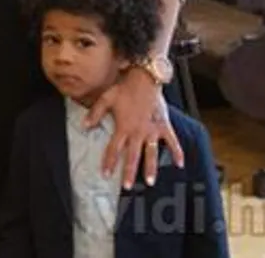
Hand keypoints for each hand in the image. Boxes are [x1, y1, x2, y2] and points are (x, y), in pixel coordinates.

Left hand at [86, 68, 183, 187]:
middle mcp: (137, 132)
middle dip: (129, 172)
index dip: (109, 162)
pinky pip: (172, 141)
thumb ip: (95, 114)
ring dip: (150, 168)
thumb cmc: (123, 89)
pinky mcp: (164, 125)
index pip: (113, 149)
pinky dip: (177, 152)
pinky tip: (179, 164)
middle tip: (127, 186)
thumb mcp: (105, 99)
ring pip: (151, 153)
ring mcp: (152, 130)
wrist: (144, 79)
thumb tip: (84, 126)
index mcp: (123, 127)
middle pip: (132, 156)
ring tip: (149, 182)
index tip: (105, 174)